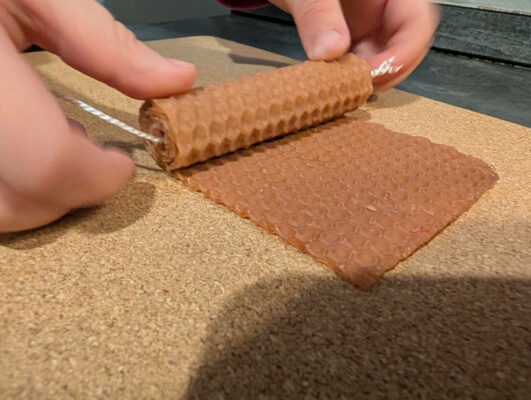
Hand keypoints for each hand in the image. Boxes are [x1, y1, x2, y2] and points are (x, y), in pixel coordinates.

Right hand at [0, 0, 195, 232]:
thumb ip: (105, 42)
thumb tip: (178, 80)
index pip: (46, 161)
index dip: (97, 176)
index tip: (123, 163)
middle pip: (13, 204)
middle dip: (69, 193)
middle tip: (92, 154)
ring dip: (37, 195)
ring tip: (55, 141)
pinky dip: (9, 186)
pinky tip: (21, 144)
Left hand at [269, 0, 438, 88]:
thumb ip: (318, 14)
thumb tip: (330, 51)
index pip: (417, 19)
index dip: (404, 51)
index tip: (376, 73)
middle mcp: (383, 7)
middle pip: (405, 44)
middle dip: (386, 70)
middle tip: (359, 85)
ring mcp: (367, 24)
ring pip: (382, 58)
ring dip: (367, 76)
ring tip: (343, 85)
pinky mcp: (349, 40)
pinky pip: (359, 63)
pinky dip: (348, 76)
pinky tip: (333, 82)